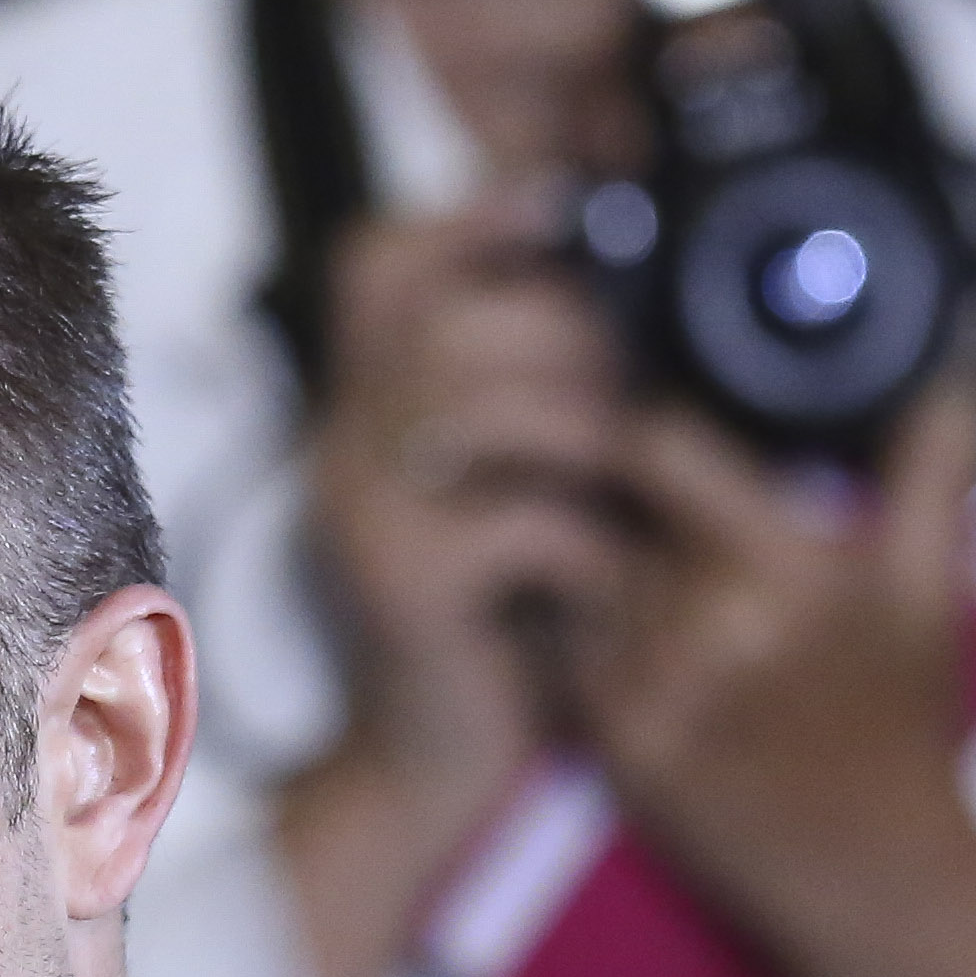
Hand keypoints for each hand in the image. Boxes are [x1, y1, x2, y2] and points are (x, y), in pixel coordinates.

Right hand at [271, 183, 634, 976]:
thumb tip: (629, 308)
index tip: (558, 203)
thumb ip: (538, 406)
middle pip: (453, 320)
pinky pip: (519, 521)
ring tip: (627, 493)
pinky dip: (589, 548)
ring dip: (588, 436)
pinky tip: (609, 585)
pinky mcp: (402, 586)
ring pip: (487, 406)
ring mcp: (365, 511)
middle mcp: (345, 443)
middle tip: (630, 408)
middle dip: (569, 342)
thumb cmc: (494, 628)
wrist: (426, 773)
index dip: (464, 215)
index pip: (380, 265)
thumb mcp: (509, 496)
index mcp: (368, 407)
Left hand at [575, 373, 975, 976]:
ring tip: (650, 574)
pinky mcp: (619, 747)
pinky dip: (587, 634)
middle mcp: (713, 628)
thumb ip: (935, 464)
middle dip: (629, 498)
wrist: (879, 881)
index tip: (656, 417)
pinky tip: (635, 640)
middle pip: (613, 508)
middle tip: (655, 500)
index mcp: (787, 572)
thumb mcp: (933, 592)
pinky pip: (567, 653)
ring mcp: (656, 692)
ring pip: (583, 577)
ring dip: (604, 564)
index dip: (648, 421)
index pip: (658, 448)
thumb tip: (957, 366)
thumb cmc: (904, 736)